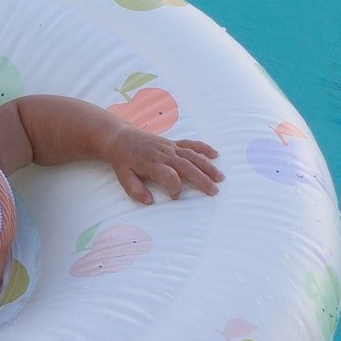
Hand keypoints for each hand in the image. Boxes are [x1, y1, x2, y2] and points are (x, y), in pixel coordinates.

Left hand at [104, 126, 222, 204]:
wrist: (120, 138)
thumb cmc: (124, 161)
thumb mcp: (123, 177)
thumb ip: (135, 190)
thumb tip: (149, 201)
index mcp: (151, 164)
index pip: (168, 176)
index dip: (174, 187)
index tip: (175, 197)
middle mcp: (163, 154)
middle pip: (185, 166)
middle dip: (201, 179)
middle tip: (214, 191)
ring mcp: (169, 147)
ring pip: (192, 156)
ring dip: (207, 166)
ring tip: (220, 178)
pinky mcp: (173, 143)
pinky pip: (190, 144)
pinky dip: (203, 148)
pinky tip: (215, 155)